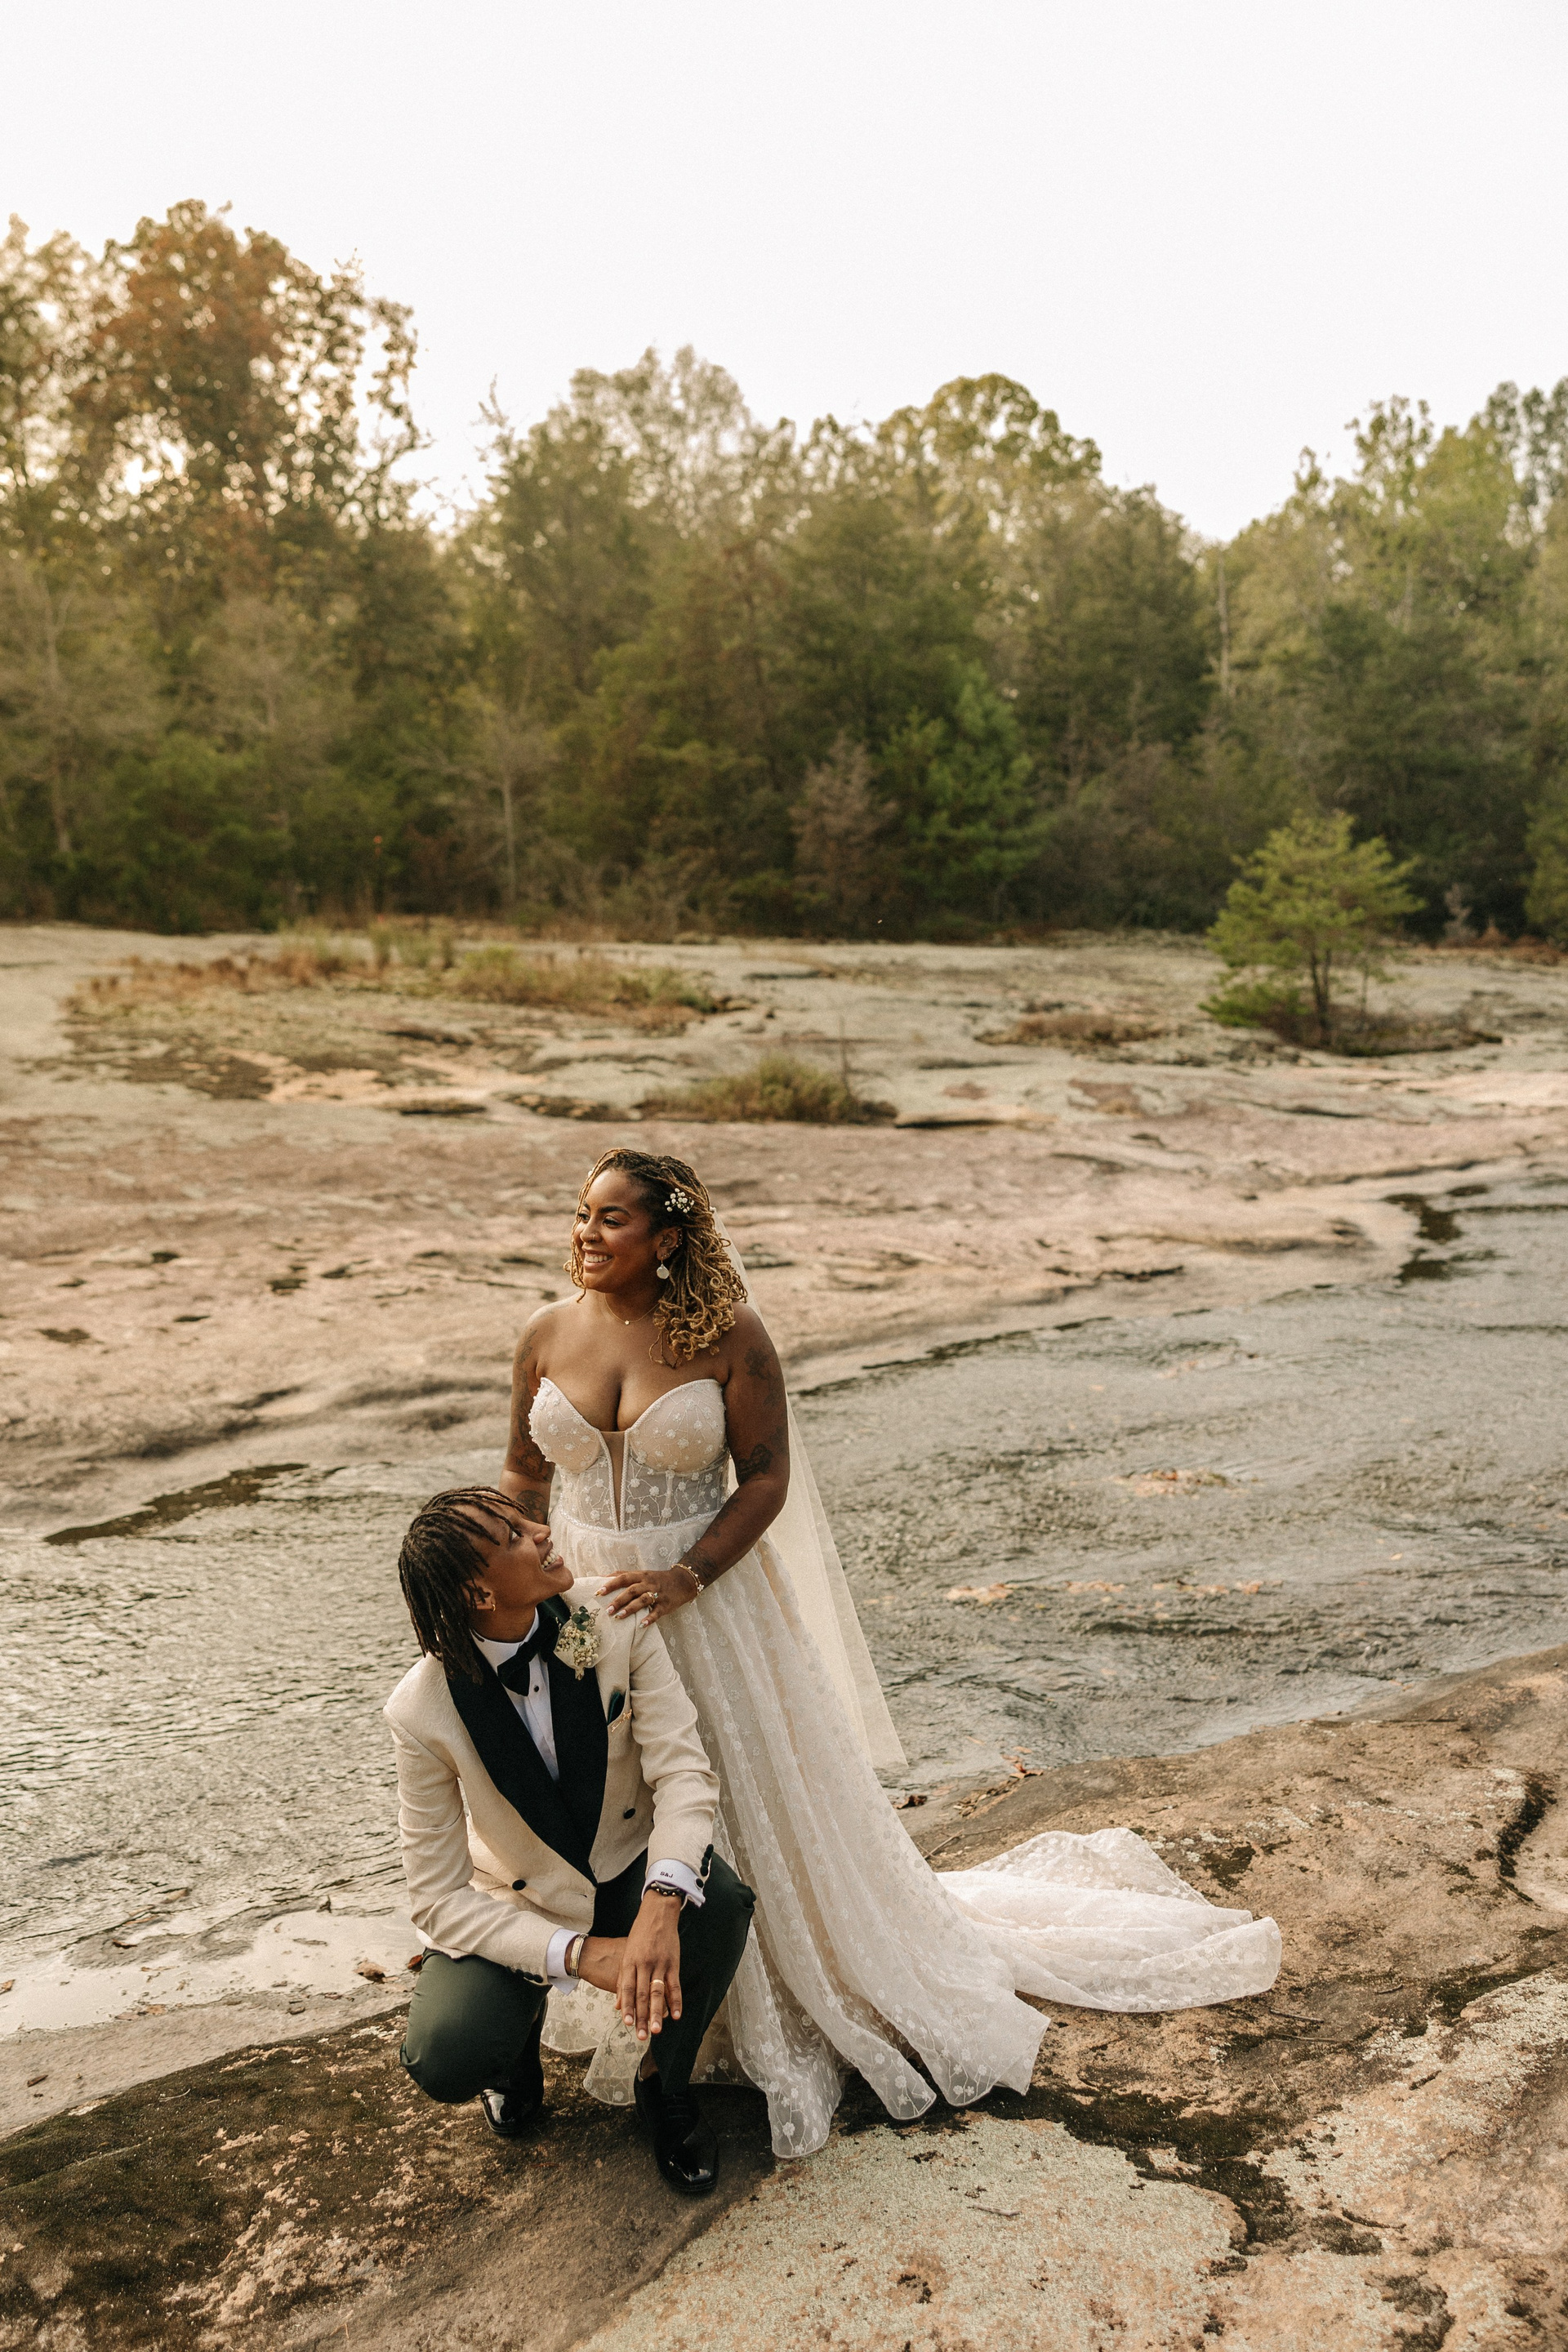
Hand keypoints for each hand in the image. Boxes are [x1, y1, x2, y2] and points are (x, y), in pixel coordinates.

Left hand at [601, 1562, 699, 1625]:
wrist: (683, 1582)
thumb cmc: (656, 1579)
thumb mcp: (641, 1574)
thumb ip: (623, 1575)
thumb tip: (601, 1577)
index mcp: (641, 1576)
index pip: (624, 1578)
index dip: (611, 1584)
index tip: (599, 1592)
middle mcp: (648, 1584)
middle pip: (632, 1590)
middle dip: (619, 1600)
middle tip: (607, 1610)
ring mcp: (658, 1594)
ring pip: (643, 1600)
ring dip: (630, 1609)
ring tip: (619, 1617)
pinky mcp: (665, 1605)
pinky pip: (657, 1612)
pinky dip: (649, 1618)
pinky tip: (641, 1625)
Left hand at [617, 1892, 683, 2041]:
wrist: (658, 1912)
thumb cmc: (640, 1934)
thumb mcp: (627, 1953)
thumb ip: (623, 1980)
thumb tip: (618, 2004)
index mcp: (630, 1962)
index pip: (628, 1989)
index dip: (628, 2007)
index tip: (627, 2024)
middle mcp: (644, 1964)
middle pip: (642, 1995)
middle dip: (641, 2017)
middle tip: (641, 2036)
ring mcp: (660, 1963)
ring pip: (657, 1993)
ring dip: (657, 2013)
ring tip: (655, 2030)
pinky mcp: (673, 1962)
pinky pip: (674, 1985)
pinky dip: (676, 2001)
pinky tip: (676, 2015)